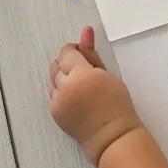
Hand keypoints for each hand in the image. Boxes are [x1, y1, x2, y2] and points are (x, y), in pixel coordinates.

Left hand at [49, 27, 140, 165]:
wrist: (111, 135)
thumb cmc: (116, 104)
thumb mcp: (107, 74)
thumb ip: (92, 53)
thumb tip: (85, 31)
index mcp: (80, 75)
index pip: (67, 53)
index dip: (74, 51)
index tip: (82, 54)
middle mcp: (65, 88)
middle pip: (57, 65)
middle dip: (67, 64)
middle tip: (83, 71)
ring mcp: (57, 102)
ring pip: (52, 80)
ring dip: (62, 78)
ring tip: (80, 85)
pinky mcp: (55, 113)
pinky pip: (52, 95)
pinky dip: (60, 92)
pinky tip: (75, 97)